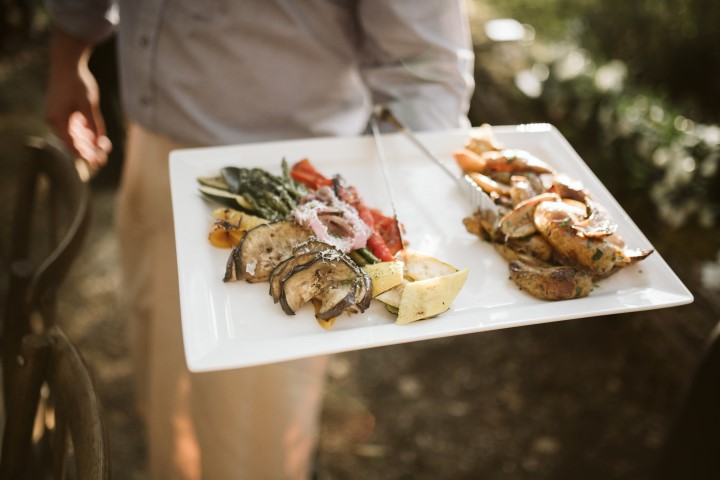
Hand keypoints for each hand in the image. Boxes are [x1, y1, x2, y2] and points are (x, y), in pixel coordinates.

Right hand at [46, 29, 111, 168]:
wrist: (67, 62)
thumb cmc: (78, 82)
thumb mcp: (89, 105)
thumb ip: (94, 124)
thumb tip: (99, 143)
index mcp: (58, 120)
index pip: (72, 145)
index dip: (86, 155)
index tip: (98, 162)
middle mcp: (56, 120)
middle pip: (73, 142)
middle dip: (89, 151)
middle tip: (103, 161)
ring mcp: (59, 115)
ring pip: (75, 135)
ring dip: (88, 143)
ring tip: (103, 149)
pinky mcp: (63, 111)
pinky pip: (74, 127)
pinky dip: (85, 133)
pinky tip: (97, 139)